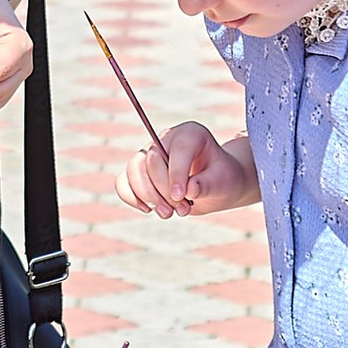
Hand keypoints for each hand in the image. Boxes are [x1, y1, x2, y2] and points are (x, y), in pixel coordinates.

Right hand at [118, 121, 245, 218]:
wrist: (216, 187)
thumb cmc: (222, 180)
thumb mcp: (223, 183)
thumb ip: (207, 185)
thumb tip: (189, 190)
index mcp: (190, 134)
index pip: (177, 149)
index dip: (176, 173)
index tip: (182, 196)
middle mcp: (166, 140)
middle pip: (151, 161)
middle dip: (163, 190)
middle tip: (182, 210)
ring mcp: (150, 155)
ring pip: (133, 170)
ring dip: (147, 196)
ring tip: (167, 213)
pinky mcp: (140, 172)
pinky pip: (123, 181)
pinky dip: (131, 197)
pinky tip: (148, 209)